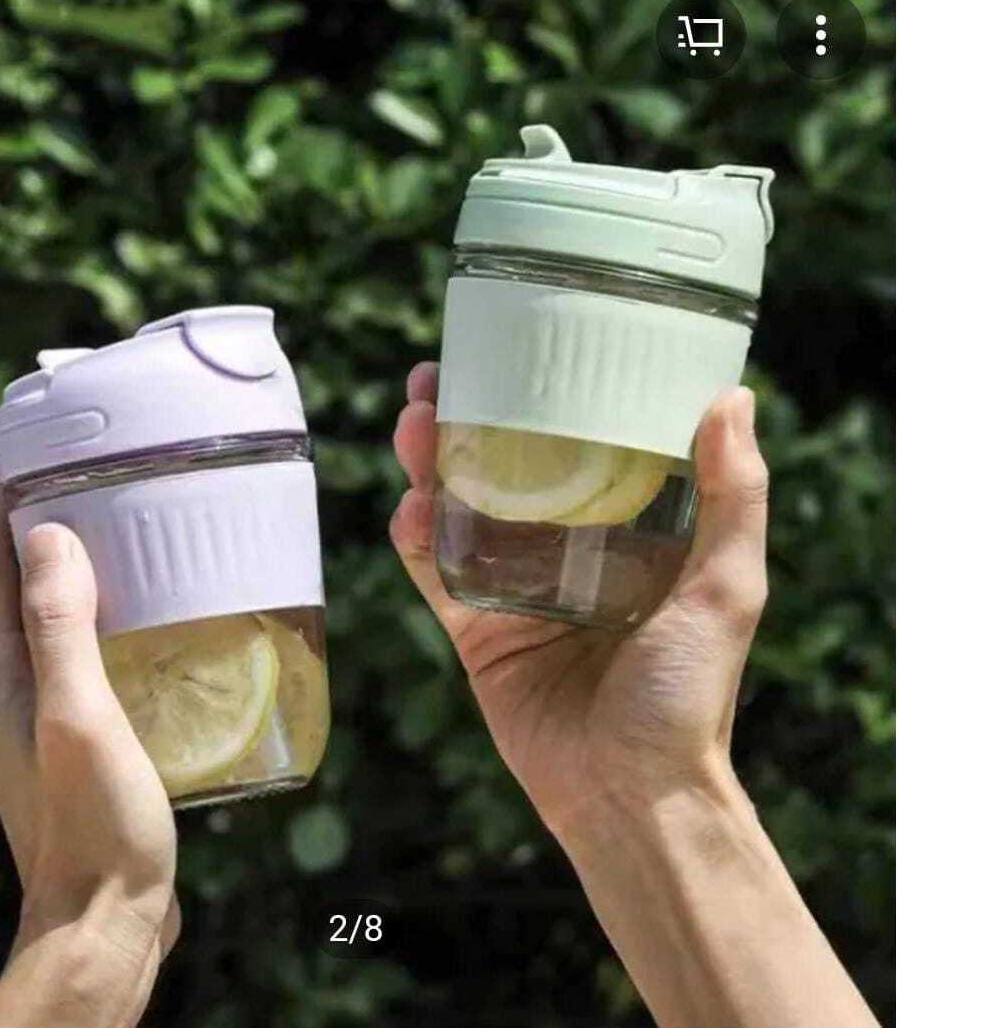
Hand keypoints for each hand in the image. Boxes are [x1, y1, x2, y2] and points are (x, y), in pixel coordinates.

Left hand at [0, 466, 178, 1026]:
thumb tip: (45, 529)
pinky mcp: (80, 726)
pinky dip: (120, 607)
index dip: (8, 487)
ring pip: (61, 605)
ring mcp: (42, 704)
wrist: (106, 919)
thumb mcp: (79, 718)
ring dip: (93, 558)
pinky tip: (171, 603)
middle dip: (57, 510)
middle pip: (22, 570)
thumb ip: (59, 627)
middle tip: (119, 466)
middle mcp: (7, 679)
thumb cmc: (94, 826)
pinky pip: (92, 642)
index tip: (48, 434)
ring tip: (150, 519)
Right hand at [390, 362, 769, 846]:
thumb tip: (733, 395)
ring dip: (430, 462)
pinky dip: (416, 537)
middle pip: (506, 467)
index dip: (547, 397)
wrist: (630, 793)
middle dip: (468, 419)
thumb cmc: (689, 695)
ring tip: (414, 423)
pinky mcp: (476, 630)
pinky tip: (409, 505)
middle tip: (439, 377)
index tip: (523, 349)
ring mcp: (517, 588)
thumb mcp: (727, 586)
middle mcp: (568, 552)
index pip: (582, 446)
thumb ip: (734, 496)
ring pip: (460, 508)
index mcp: (628, 534)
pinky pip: (436, 572)